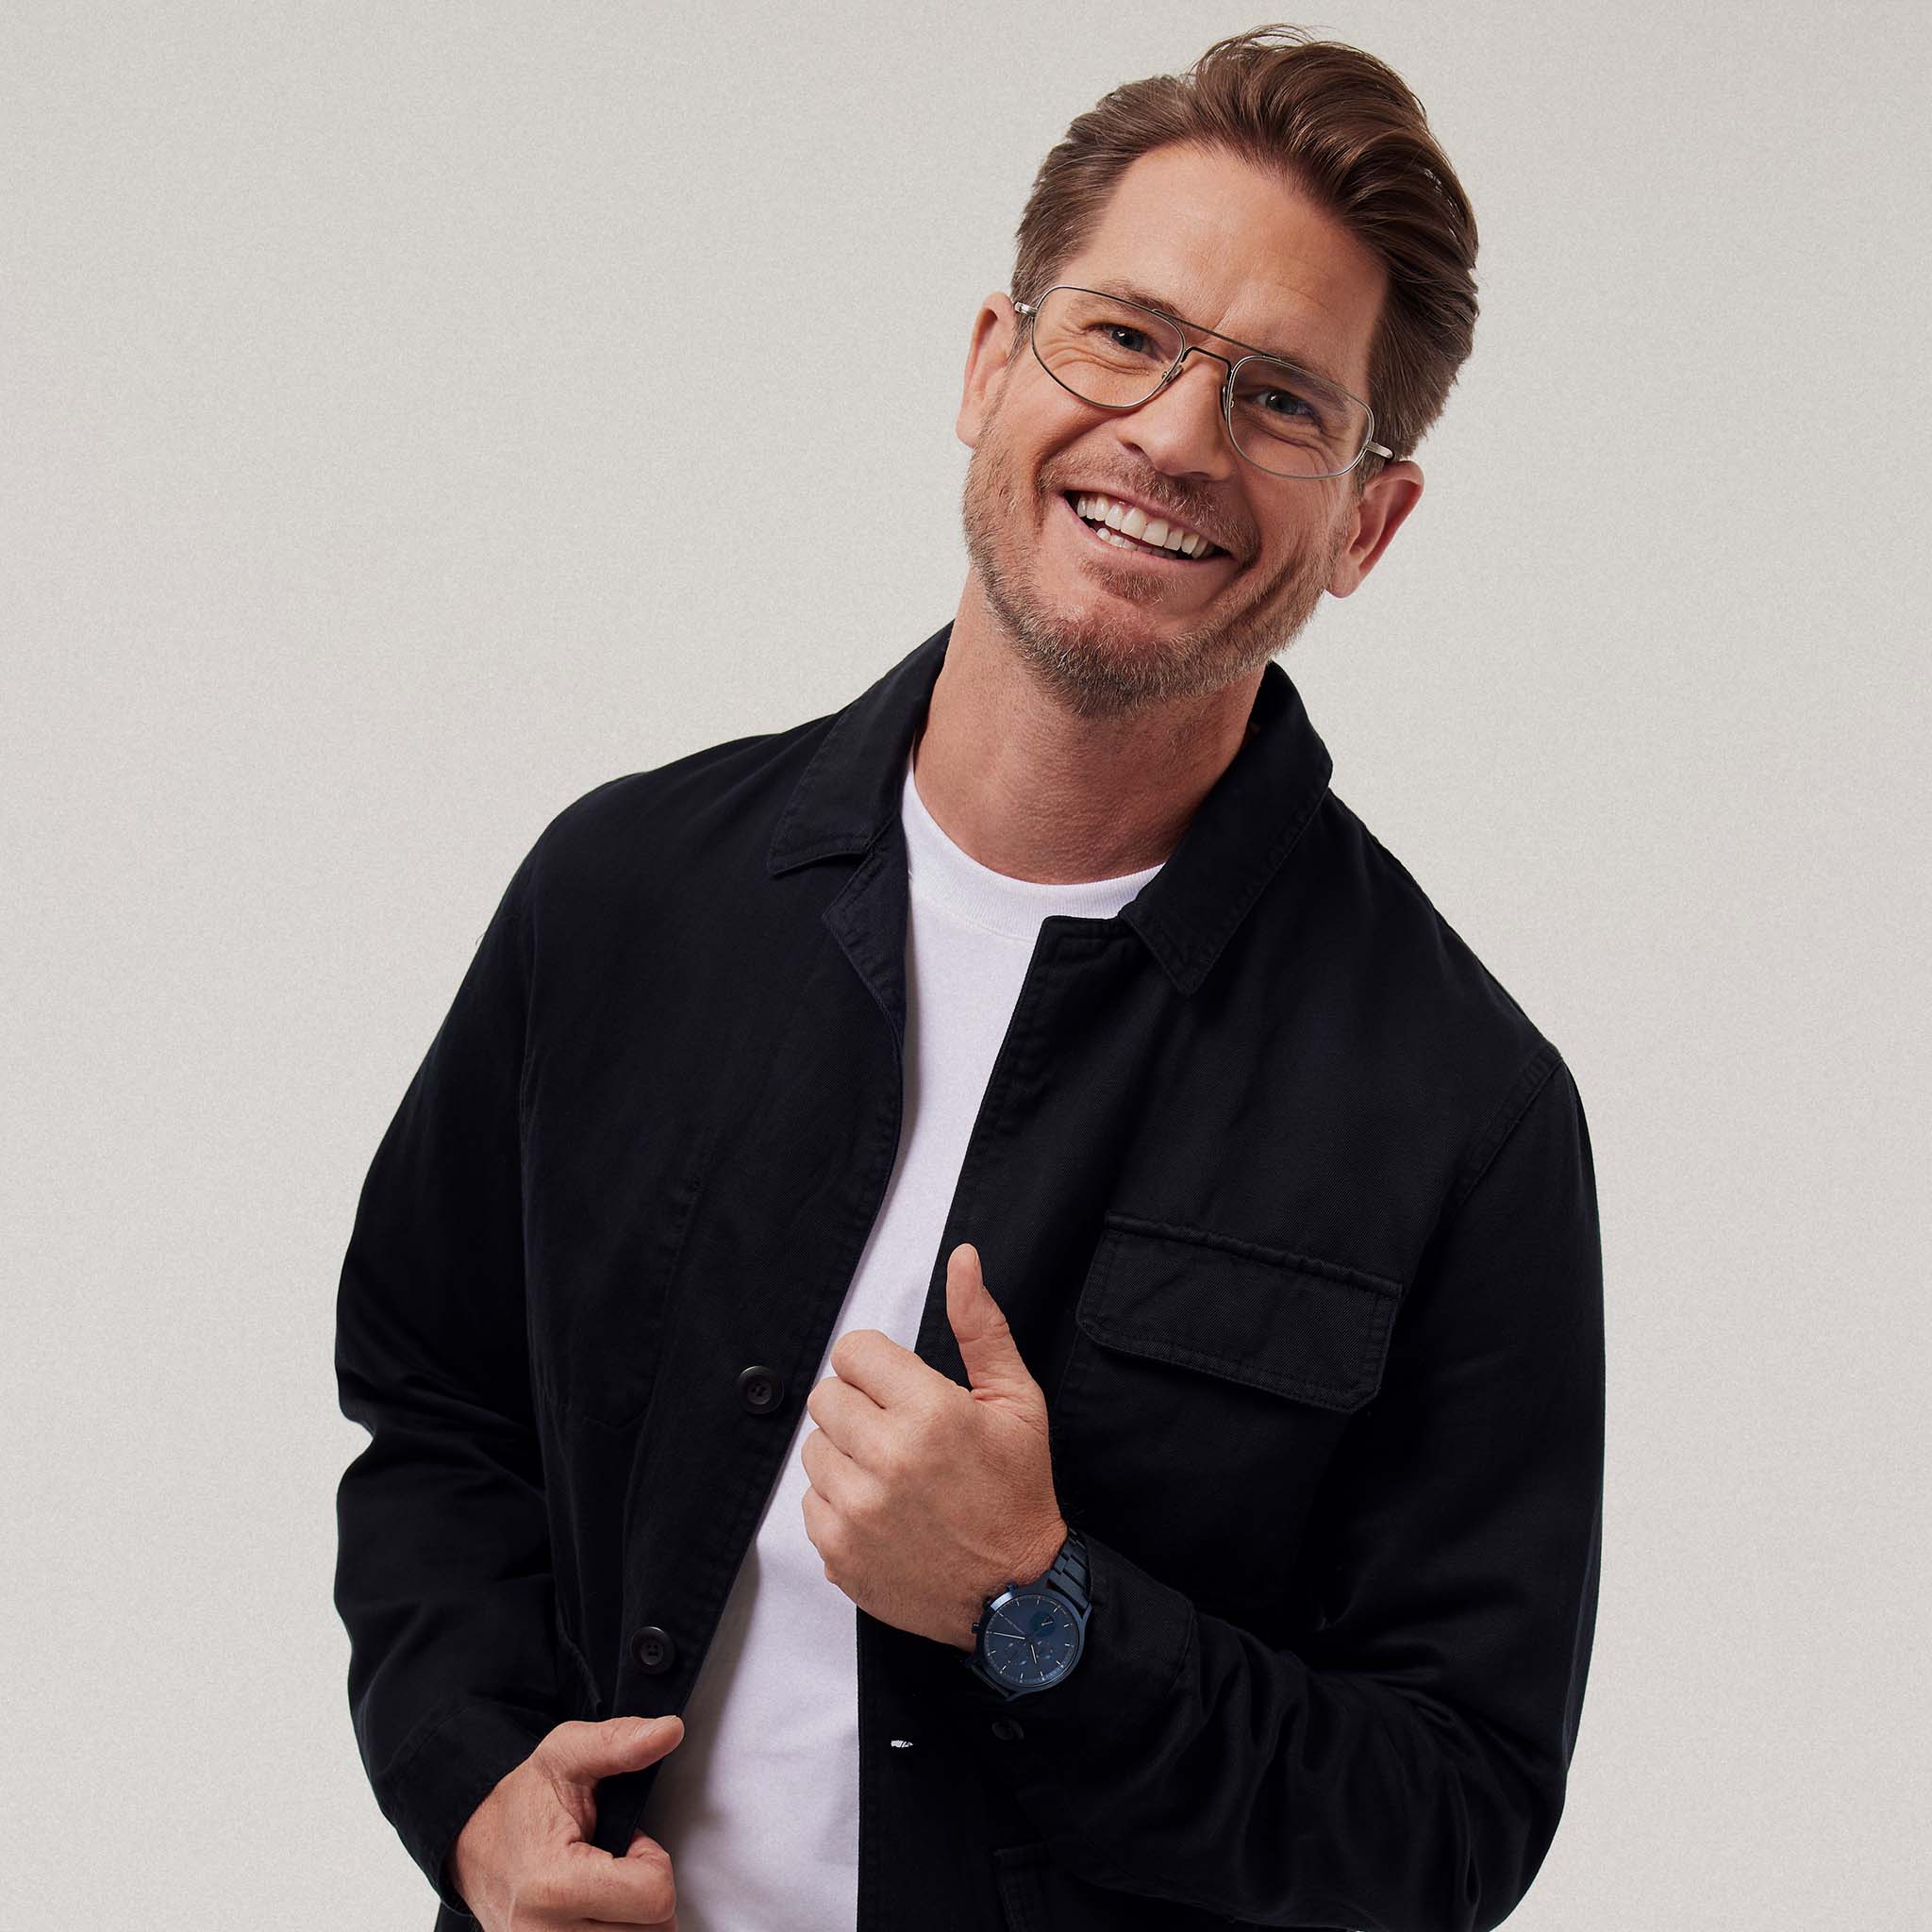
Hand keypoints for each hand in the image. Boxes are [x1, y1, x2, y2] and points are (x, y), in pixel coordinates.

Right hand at [447, 1713, 685, 1929]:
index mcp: (554, 1885)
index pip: (655, 1896)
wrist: (471, 1844)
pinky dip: (618, 1930)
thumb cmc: (521, 1803)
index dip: (652, 1860)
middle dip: (647, 1891)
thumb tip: (669, 1730)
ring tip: (605, 1887)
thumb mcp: (566, 1755)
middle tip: (615, 1864)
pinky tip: (598, 1910)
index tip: (627, 1843)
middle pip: (654, 1929)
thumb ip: (619, 1742)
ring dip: (634, 1917)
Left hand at [800, 1241, 1068, 1650]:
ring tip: (892, 1474)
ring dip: (846, 1455)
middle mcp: (887, 1459)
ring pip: (814, 1449)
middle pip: (827, 1397)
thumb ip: (981, 1326)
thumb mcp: (1017, 1401)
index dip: (876, 1366)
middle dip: (860, 1407)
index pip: (853, 1352)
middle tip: (898, 1432)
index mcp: (930, 1413)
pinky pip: (810, 1503)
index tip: (898, 1387)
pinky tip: (882, 1511)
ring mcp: (858, 1510)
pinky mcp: (839, 1552)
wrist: (1017, 1597)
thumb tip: (962, 1260)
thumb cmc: (1017, 1493)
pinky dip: (839, 1503)